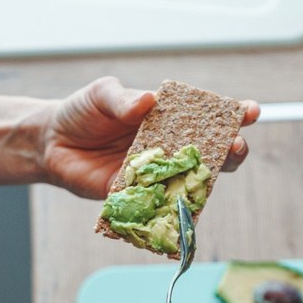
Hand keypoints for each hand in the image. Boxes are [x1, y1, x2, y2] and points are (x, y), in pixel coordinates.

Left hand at [39, 76, 260, 198]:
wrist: (51, 144)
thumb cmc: (82, 113)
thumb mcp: (101, 95)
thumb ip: (124, 99)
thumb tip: (148, 101)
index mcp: (168, 118)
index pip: (208, 116)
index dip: (234, 114)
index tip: (251, 111)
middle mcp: (168, 147)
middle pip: (210, 153)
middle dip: (231, 150)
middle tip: (237, 147)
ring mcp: (157, 174)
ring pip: (192, 181)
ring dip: (207, 181)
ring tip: (214, 175)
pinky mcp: (139, 198)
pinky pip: (161, 205)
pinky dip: (174, 207)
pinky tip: (183, 205)